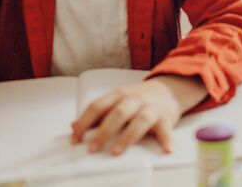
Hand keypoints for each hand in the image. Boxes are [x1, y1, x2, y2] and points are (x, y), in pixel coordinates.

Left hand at [71, 76, 207, 155]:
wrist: (168, 90)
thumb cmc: (139, 99)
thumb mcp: (116, 101)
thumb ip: (97, 113)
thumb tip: (73, 126)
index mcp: (118, 95)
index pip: (97, 106)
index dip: (84, 123)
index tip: (75, 139)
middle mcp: (134, 99)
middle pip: (117, 113)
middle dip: (103, 131)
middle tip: (93, 148)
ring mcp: (151, 107)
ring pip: (139, 120)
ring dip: (127, 137)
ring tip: (116, 151)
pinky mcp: (165, 117)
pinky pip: (165, 129)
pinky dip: (166, 139)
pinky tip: (165, 149)